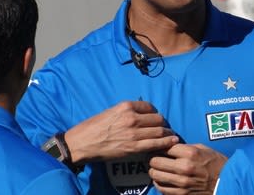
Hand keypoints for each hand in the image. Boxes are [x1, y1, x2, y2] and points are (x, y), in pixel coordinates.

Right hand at [64, 101, 178, 163]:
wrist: (82, 143)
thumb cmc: (93, 127)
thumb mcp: (111, 111)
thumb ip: (126, 112)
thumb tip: (140, 114)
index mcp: (125, 106)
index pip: (149, 106)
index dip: (154, 113)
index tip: (155, 118)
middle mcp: (132, 118)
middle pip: (157, 118)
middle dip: (162, 123)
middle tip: (165, 128)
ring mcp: (133, 133)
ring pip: (159, 131)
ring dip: (167, 133)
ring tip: (171, 135)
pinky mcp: (133, 147)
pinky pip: (155, 144)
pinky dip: (166, 142)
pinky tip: (172, 142)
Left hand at [148, 143, 227, 194]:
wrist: (226, 182)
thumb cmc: (215, 163)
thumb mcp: (203, 148)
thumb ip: (185, 147)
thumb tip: (169, 145)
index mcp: (190, 153)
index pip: (164, 147)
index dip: (160, 146)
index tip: (160, 147)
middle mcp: (184, 167)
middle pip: (155, 161)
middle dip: (153, 158)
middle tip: (154, 157)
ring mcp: (181, 182)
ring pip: (155, 175)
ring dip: (154, 170)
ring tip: (157, 168)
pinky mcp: (181, 194)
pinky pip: (161, 188)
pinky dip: (159, 182)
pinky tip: (162, 179)